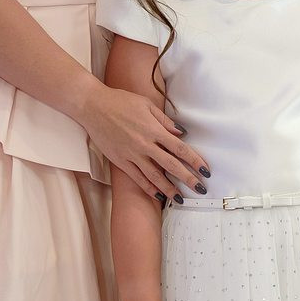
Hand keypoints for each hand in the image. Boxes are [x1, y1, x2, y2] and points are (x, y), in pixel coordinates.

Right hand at [86, 83, 209, 200]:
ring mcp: (132, 154)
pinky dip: (148, 187)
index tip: (205, 171)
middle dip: (188, 178)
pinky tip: (157, 195)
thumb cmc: (121, 102)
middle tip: (201, 189)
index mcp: (154, 130)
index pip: (180, 149)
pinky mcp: (120, 161)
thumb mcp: (147, 105)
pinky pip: (137, 178)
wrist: (94, 107)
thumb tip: (181, 133)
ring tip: (180, 198)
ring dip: (169, 188)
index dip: (195, 161)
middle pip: (171, 165)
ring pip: (154, 176)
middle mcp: (145, 145)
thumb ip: (165, 121)